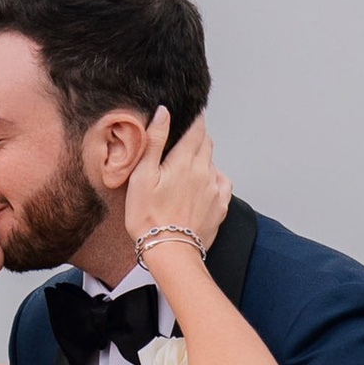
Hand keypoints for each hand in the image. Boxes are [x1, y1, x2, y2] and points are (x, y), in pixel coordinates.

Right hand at [122, 109, 230, 264]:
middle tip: (183, 142)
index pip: (196, 129)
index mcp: (184, 161)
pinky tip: (201, 186)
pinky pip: (222, 184)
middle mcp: (205, 171)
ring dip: (203, 160)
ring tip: (186, 171)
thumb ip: (154, 141)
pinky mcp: (221, 206)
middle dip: (197, 138)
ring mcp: (215, 189)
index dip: (194, 119)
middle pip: (206, 143)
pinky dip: (213, 179)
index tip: (192, 114)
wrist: (169, 251)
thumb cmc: (148, 217)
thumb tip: (163, 113)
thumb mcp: (141, 176)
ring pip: (213, 163)